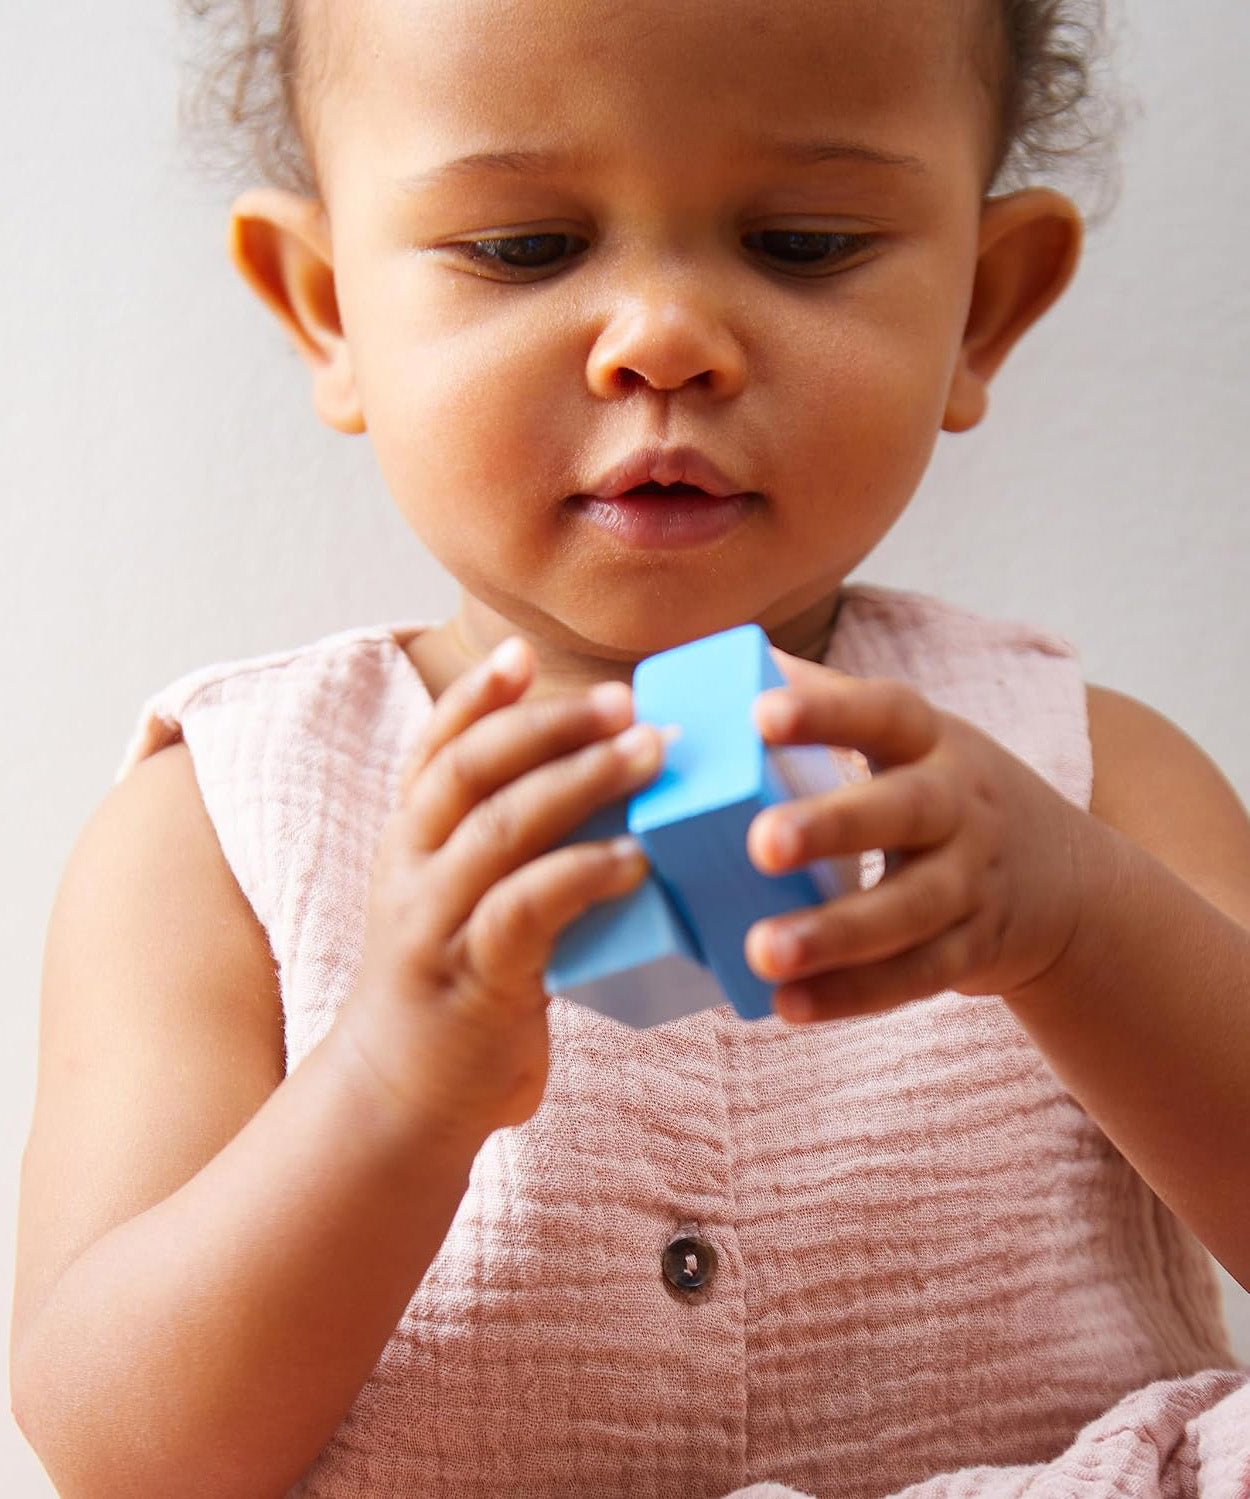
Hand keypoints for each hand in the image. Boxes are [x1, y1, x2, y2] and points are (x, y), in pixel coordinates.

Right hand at [336, 639, 661, 1139]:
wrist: (402, 1098)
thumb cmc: (457, 985)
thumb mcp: (463, 900)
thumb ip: (509, 846)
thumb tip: (607, 785)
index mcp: (411, 840)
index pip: (435, 747)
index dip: (477, 696)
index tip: (524, 653)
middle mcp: (413, 867)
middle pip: (470, 767)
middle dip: (549, 723)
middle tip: (624, 700)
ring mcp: (436, 921)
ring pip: (500, 825)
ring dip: (580, 780)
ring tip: (648, 753)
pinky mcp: (473, 977)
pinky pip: (526, 908)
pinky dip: (583, 874)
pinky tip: (636, 859)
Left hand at [743, 652, 1088, 1022]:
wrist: (1062, 879)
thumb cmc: (944, 790)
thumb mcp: (909, 735)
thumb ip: (826, 699)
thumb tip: (727, 659)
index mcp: (931, 741)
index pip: (883, 712)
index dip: (825, 712)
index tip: (760, 714)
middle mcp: (960, 806)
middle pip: (905, 811)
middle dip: (834, 826)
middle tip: (761, 843)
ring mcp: (971, 882)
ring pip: (910, 910)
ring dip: (836, 933)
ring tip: (763, 951)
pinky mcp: (971, 950)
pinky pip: (913, 977)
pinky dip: (852, 995)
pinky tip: (786, 1006)